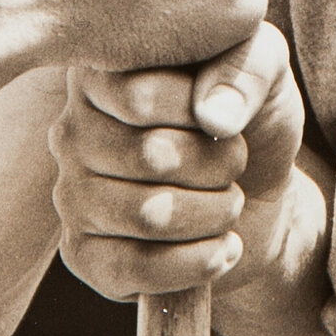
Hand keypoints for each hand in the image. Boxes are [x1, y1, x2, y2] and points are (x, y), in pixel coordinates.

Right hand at [50, 23, 304, 301]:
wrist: (256, 187)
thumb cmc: (248, 113)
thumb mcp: (264, 68)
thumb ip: (246, 69)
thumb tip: (212, 117)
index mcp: (100, 70)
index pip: (139, 97)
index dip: (203, 114)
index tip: (224, 116)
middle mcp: (70, 130)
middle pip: (151, 157)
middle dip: (220, 166)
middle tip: (234, 162)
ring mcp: (70, 194)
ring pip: (150, 215)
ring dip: (216, 214)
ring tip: (230, 202)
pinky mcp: (81, 253)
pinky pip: (136, 267)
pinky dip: (198, 263)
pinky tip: (221, 248)